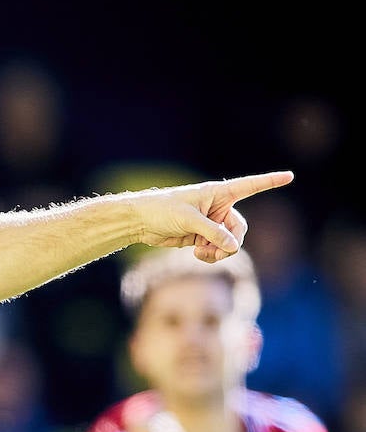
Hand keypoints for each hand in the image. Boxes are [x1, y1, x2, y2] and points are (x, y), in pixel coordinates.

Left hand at [131, 170, 293, 262]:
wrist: (140, 222)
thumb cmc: (162, 210)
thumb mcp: (188, 220)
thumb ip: (212, 232)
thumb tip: (233, 245)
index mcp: (217, 193)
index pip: (249, 186)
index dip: (270, 182)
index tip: (290, 176)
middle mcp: (218, 207)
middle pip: (240, 228)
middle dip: (231, 242)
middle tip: (218, 250)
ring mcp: (211, 224)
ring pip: (230, 242)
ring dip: (220, 251)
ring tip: (201, 253)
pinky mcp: (202, 237)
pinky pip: (217, 250)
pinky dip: (211, 255)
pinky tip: (198, 254)